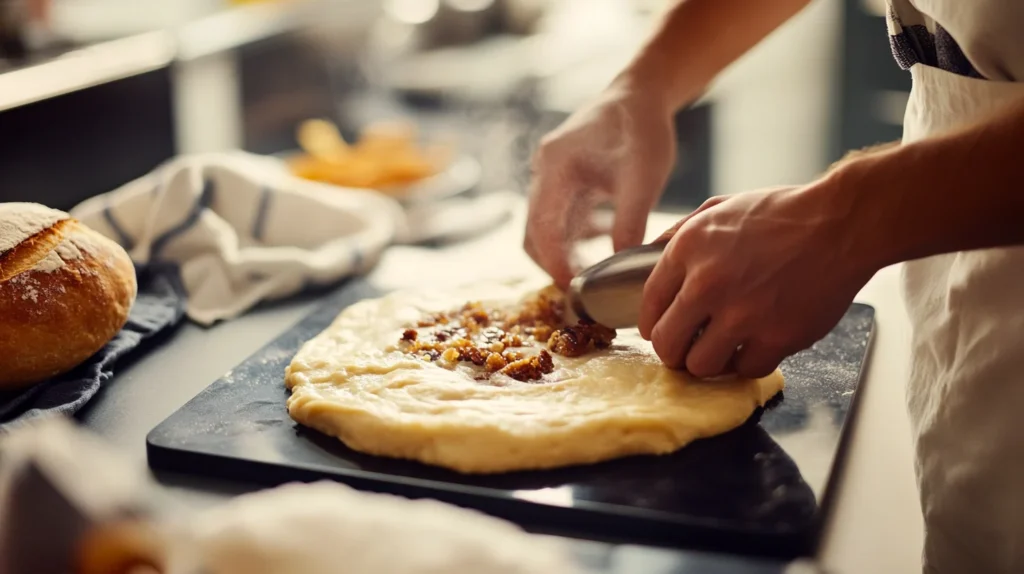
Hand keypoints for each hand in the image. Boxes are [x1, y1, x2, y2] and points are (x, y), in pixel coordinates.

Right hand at [525, 82, 676, 286]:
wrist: (644, 94)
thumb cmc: (643, 127)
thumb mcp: (643, 176)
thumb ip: (629, 221)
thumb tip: (621, 266)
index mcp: (554, 166)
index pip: (541, 226)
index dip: (553, 261)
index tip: (573, 288)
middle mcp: (545, 173)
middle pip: (534, 233)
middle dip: (554, 264)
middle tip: (583, 292)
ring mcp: (553, 179)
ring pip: (546, 230)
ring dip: (566, 254)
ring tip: (596, 277)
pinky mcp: (567, 184)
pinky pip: (563, 222)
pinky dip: (578, 240)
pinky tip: (607, 246)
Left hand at [637, 185, 876, 378]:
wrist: (841, 223)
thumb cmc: (783, 214)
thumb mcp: (720, 207)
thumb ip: (680, 233)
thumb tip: (648, 255)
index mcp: (689, 249)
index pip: (649, 305)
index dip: (651, 324)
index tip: (660, 330)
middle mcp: (708, 283)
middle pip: (666, 343)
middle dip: (672, 352)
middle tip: (685, 351)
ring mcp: (742, 314)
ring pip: (700, 366)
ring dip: (708, 363)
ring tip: (720, 351)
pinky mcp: (777, 337)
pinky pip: (746, 369)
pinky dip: (748, 362)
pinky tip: (754, 346)